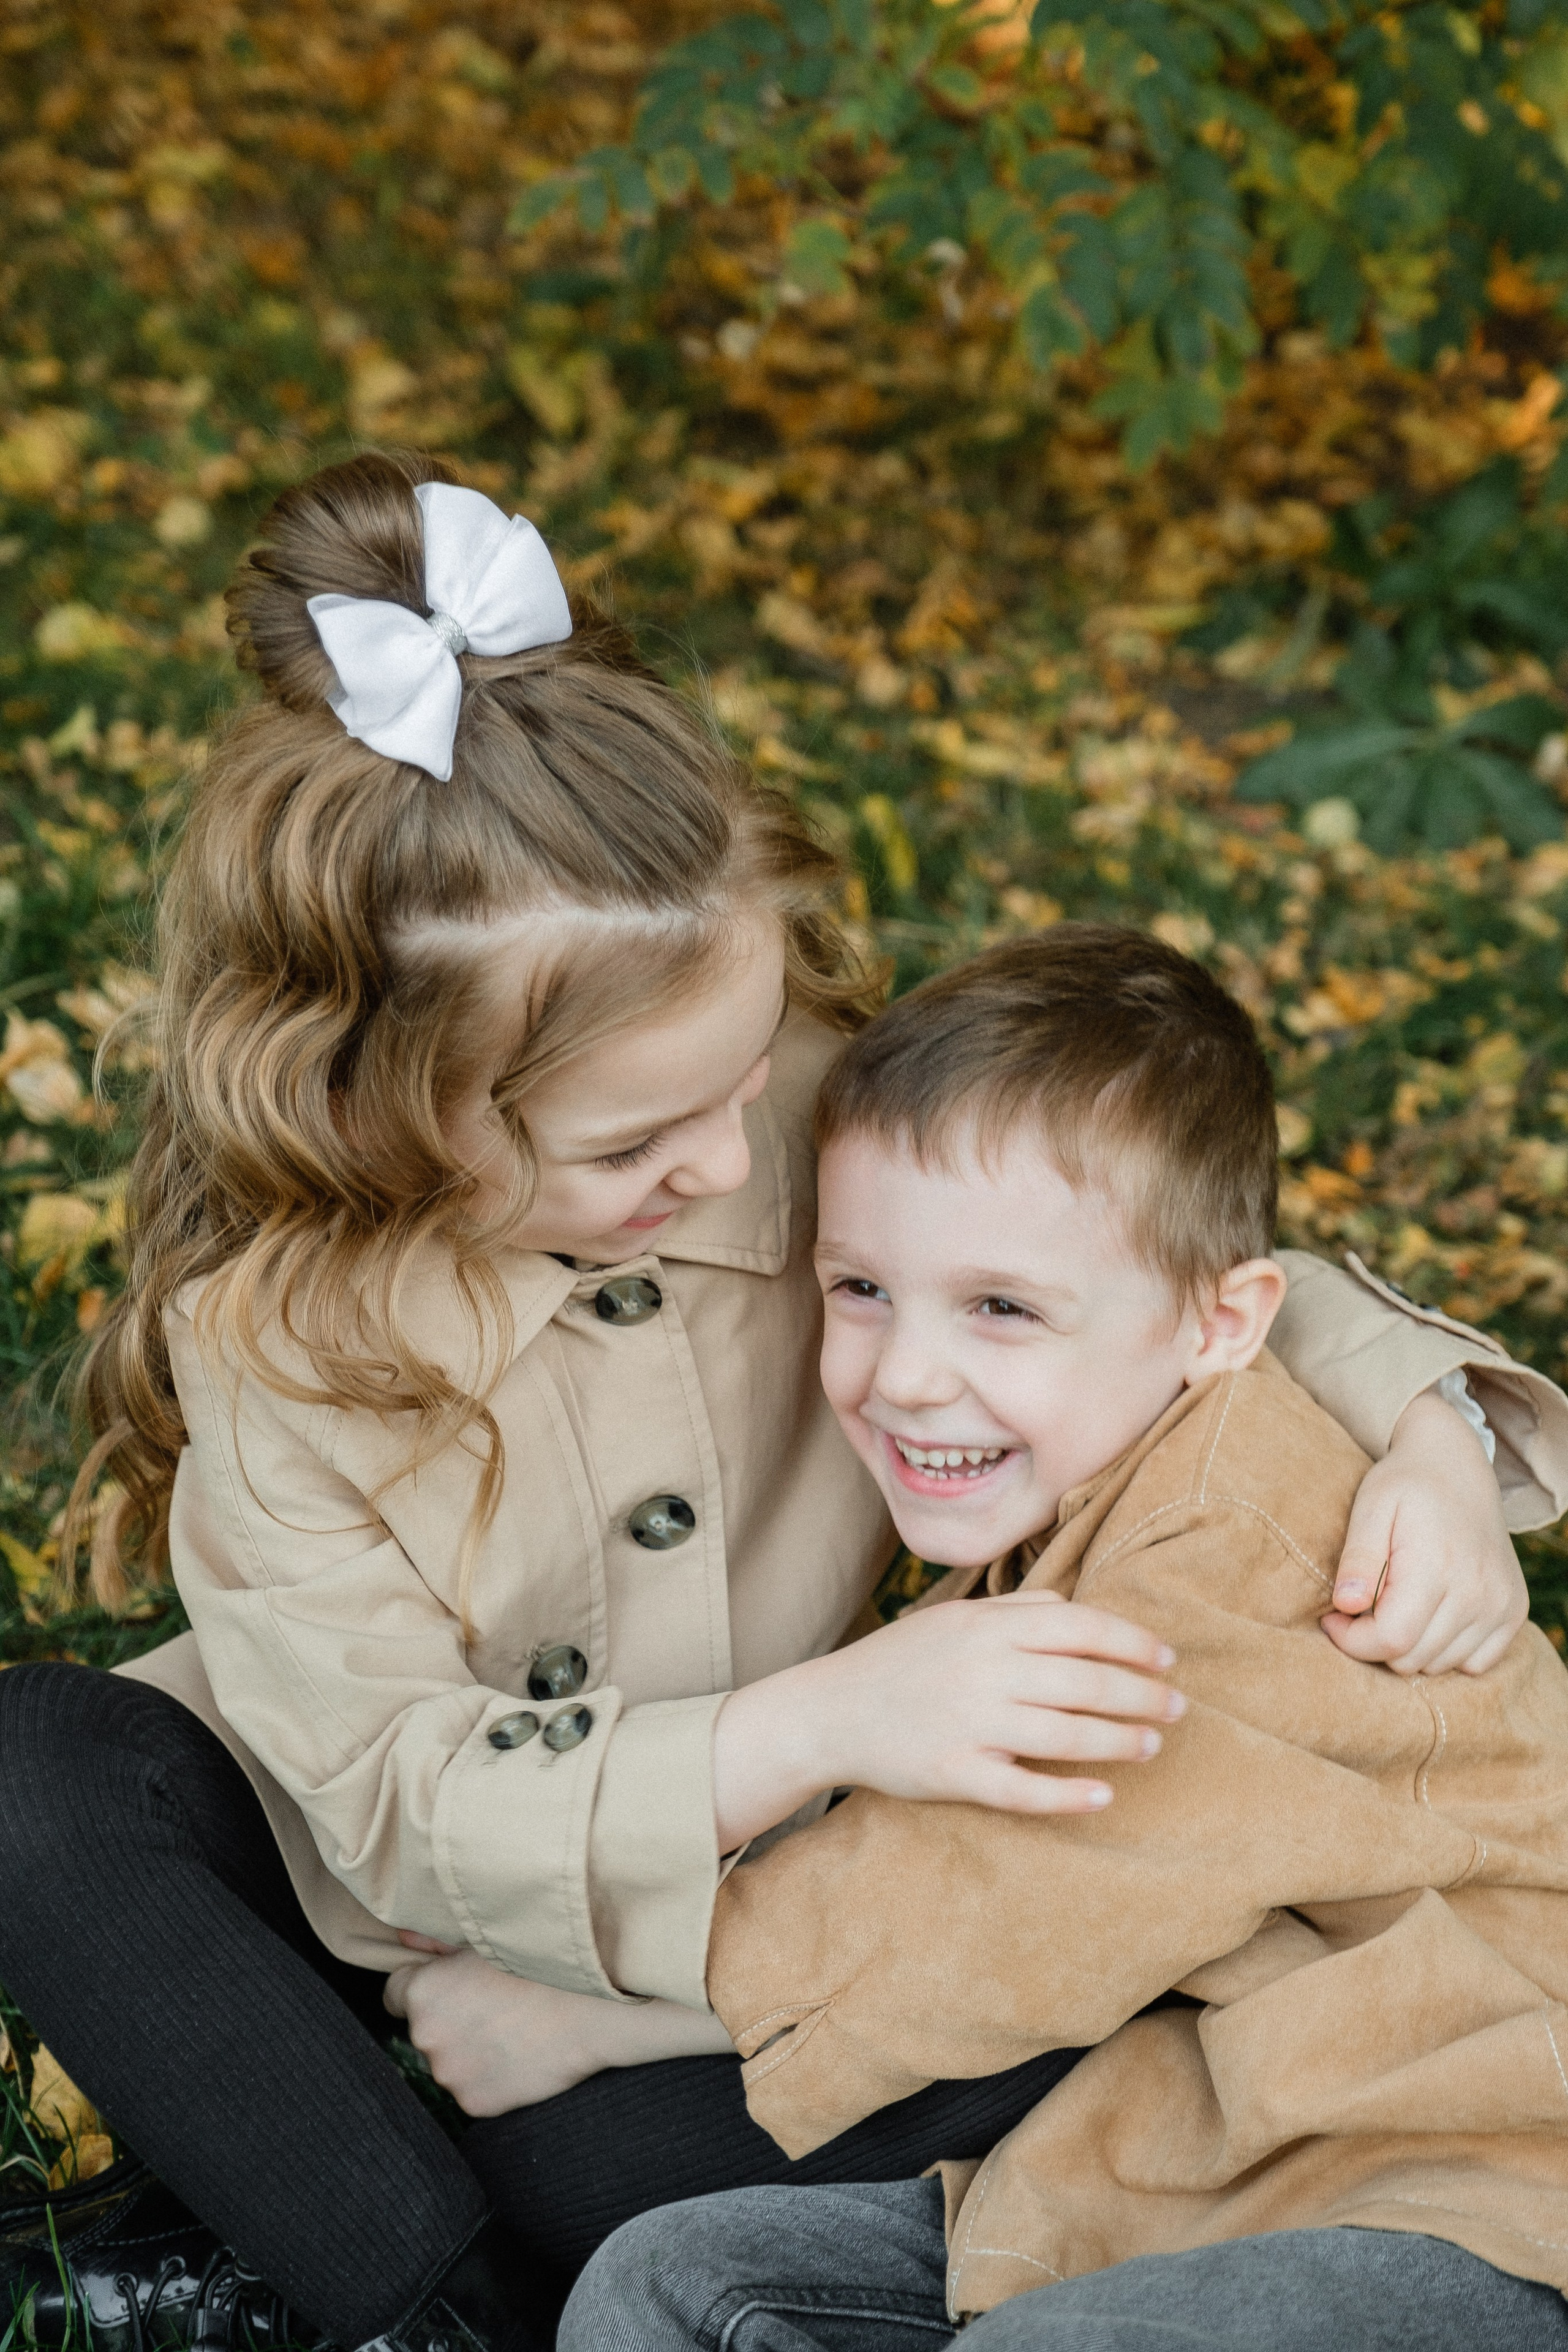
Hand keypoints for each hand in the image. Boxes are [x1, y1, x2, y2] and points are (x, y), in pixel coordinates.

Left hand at [382, 1937, 731, 2114]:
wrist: (591, 2004)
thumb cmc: (540, 1958)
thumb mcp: (485, 1938)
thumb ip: (435, 1944)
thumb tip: (404, 1939)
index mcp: (422, 1993)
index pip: (394, 1995)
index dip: (426, 1988)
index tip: (454, 1986)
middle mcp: (425, 2037)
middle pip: (423, 2030)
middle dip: (449, 2020)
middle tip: (492, 2003)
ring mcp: (451, 2075)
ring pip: (449, 2061)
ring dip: (469, 2050)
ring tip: (512, 2027)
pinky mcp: (477, 2104)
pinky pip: (474, 2089)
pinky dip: (491, 2076)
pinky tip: (520, 2053)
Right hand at [713, 1589, 1183, 1849]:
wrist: (829, 1711)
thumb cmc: (901, 1662)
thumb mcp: (954, 1618)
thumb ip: (1016, 1609)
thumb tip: (1076, 1607)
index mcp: (988, 1626)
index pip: (1082, 1627)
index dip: (1134, 1643)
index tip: (1168, 1661)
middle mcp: (984, 1669)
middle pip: (1085, 1681)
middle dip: (1143, 1695)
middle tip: (1178, 1709)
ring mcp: (970, 1722)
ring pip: (1065, 1734)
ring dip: (1120, 1741)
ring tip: (1151, 1745)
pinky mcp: (954, 1773)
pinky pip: (1022, 1789)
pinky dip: (1068, 1795)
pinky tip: (1103, 1796)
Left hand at [1321, 1388, 1525, 1675]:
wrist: (1457, 1467)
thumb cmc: (1405, 1486)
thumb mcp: (1371, 1507)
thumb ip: (1359, 1558)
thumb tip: (1346, 1605)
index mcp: (1436, 1567)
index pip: (1391, 1640)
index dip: (1352, 1640)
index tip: (1333, 1616)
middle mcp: (1477, 1593)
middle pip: (1412, 1659)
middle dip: (1374, 1642)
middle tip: (1361, 1607)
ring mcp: (1500, 1605)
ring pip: (1439, 1665)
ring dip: (1409, 1646)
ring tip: (1394, 1604)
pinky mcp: (1513, 1611)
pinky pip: (1475, 1663)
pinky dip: (1446, 1650)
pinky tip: (1429, 1615)